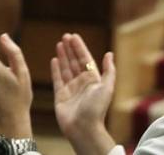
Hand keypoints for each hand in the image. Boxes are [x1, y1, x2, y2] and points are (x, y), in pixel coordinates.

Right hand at [51, 34, 117, 154]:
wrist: (83, 128)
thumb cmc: (96, 109)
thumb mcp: (107, 88)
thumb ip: (108, 71)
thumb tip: (109, 54)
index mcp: (93, 80)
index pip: (85, 59)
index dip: (80, 47)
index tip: (74, 36)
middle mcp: (81, 83)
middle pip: (75, 62)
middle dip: (70, 49)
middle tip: (65, 36)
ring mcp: (70, 89)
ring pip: (66, 68)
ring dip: (63, 56)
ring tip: (59, 44)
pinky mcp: (60, 96)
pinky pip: (57, 79)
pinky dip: (55, 69)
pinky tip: (54, 59)